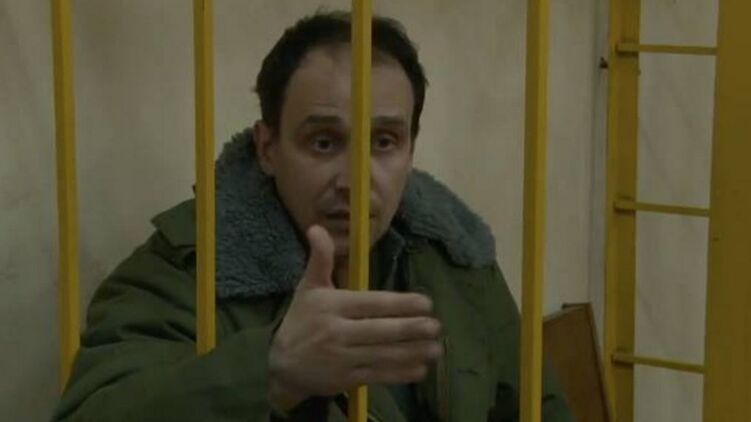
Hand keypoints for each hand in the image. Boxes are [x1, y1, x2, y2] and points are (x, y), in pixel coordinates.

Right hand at [268, 225, 442, 410]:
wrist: (280, 366)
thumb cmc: (301, 321)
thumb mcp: (308, 288)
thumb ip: (320, 259)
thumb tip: (317, 228)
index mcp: (332, 306)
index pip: (371, 304)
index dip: (399, 304)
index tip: (425, 303)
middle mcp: (337, 332)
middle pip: (380, 330)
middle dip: (410, 329)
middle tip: (436, 326)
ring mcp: (342, 358)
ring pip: (382, 355)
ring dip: (412, 352)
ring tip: (436, 348)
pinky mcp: (346, 380)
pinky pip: (377, 375)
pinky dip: (399, 374)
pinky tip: (420, 369)